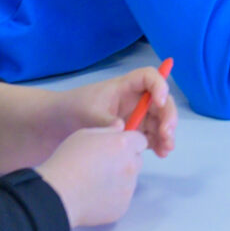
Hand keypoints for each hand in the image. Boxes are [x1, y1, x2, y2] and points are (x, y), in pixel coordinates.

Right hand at [34, 126, 146, 226]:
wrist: (59, 194)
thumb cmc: (67, 162)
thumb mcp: (84, 134)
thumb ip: (108, 130)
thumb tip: (120, 129)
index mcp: (123, 145)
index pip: (141, 141)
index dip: (129, 143)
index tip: (118, 148)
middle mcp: (131, 165)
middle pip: (137, 160)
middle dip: (125, 161)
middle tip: (103, 165)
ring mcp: (128, 188)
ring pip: (130, 180)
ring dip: (119, 179)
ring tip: (94, 182)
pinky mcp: (123, 206)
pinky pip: (122, 198)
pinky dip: (112, 196)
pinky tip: (94, 195)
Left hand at [62, 64, 176, 156]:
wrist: (61, 123)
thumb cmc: (76, 107)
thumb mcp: (89, 112)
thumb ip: (106, 120)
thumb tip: (124, 128)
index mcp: (125, 87)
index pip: (149, 77)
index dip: (159, 85)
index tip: (160, 101)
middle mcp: (136, 99)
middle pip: (161, 102)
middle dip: (168, 116)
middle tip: (167, 133)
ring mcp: (137, 116)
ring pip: (159, 121)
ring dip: (166, 133)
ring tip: (166, 148)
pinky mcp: (135, 132)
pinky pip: (152, 136)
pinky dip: (158, 144)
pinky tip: (161, 153)